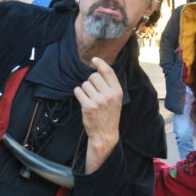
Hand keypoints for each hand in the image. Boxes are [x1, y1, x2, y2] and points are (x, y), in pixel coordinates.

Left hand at [74, 57, 122, 172]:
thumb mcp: (115, 99)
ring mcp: (98, 101)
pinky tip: (83, 100)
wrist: (105, 134)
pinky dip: (78, 94)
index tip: (94, 60)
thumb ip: (110, 85)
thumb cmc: (109, 115)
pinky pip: (78, 91)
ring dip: (84, 89)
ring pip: (85, 84)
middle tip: (93, 92)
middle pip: (93, 76)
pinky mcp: (88, 106)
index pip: (108, 72)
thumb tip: (99, 68)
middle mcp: (109, 95)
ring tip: (89, 98)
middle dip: (90, 82)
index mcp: (117, 92)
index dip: (100, 63)